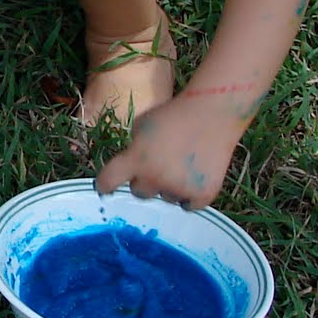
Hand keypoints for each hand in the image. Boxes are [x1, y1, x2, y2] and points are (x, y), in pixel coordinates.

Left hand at [94, 93, 247, 209]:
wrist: (212, 113)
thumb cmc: (172, 115)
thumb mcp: (140, 126)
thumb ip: (132, 150)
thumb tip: (129, 168)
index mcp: (136, 159)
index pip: (108, 182)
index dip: (104, 185)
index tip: (105, 189)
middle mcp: (155, 178)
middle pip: (139, 192)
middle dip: (144, 181)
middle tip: (158, 165)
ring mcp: (180, 189)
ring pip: (165, 197)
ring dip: (169, 186)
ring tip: (182, 163)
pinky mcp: (203, 195)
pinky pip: (188, 205)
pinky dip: (189, 195)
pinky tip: (194, 176)